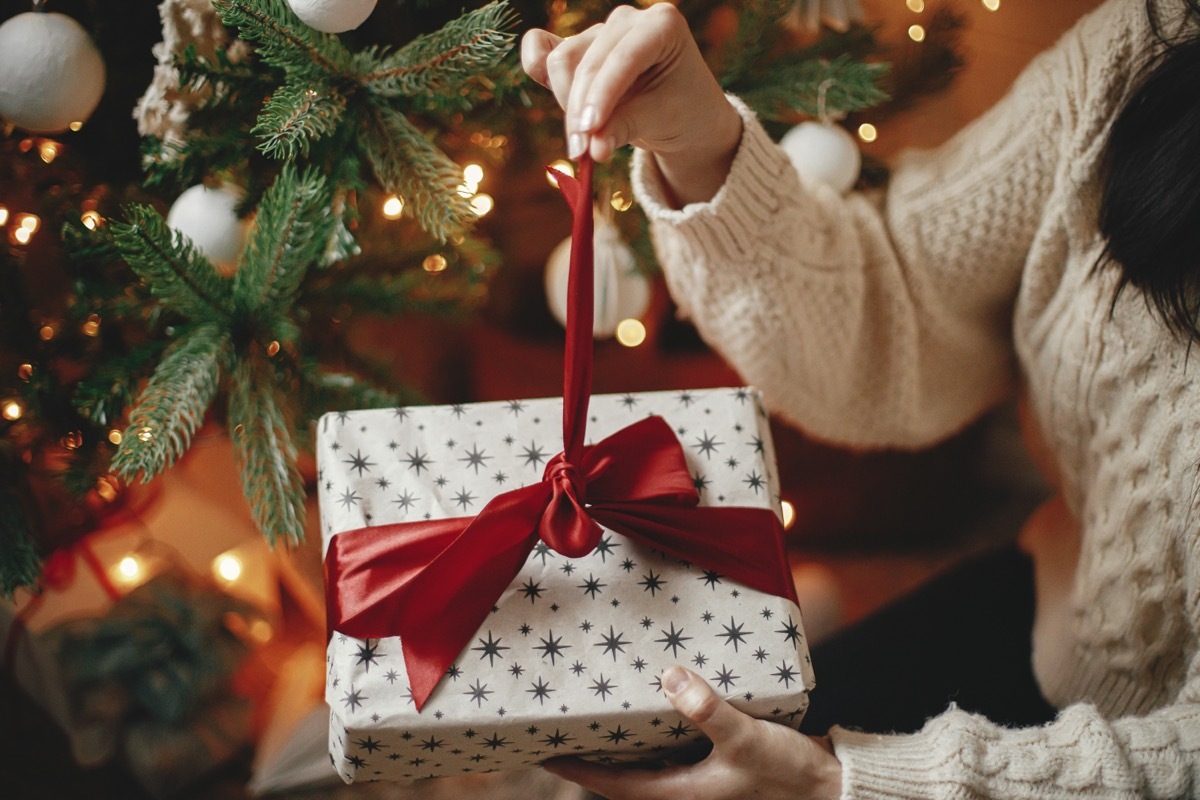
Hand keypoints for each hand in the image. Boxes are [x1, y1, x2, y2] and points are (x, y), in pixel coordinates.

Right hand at [520, 4, 742, 205]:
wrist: (682, 114)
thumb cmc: (681, 111)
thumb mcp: (660, 121)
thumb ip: (625, 129)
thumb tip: (592, 149)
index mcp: (662, 25)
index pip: (622, 58)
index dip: (602, 96)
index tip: (589, 133)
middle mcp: (628, 20)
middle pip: (585, 60)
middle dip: (580, 110)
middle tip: (581, 152)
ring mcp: (600, 32)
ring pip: (562, 61)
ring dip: (566, 102)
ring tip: (585, 138)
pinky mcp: (578, 48)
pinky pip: (542, 48)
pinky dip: (536, 67)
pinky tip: (544, 88)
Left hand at [543, 666, 841, 799]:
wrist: (832, 790)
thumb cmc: (789, 777)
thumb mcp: (747, 741)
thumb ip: (707, 711)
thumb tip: (668, 677)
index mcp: (675, 794)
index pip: (607, 782)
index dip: (571, 766)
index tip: (539, 748)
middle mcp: (680, 789)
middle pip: (619, 770)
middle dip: (591, 746)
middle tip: (562, 716)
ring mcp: (697, 777)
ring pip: (645, 756)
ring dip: (622, 734)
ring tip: (599, 700)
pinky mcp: (715, 762)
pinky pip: (673, 744)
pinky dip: (658, 724)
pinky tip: (656, 695)